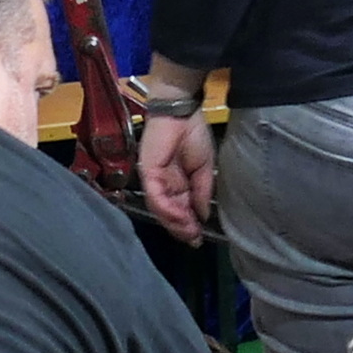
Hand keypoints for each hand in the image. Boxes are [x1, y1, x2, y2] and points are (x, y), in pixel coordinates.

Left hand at [137, 113, 219, 239]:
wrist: (182, 113)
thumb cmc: (194, 135)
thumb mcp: (204, 168)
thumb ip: (202, 192)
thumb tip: (203, 215)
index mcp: (179, 183)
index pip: (182, 209)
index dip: (190, 224)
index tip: (199, 237)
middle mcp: (165, 185)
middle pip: (170, 213)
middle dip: (182, 228)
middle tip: (194, 239)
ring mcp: (155, 180)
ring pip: (162, 209)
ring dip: (176, 222)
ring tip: (189, 231)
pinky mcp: (148, 174)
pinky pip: (156, 197)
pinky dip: (168, 209)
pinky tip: (180, 217)